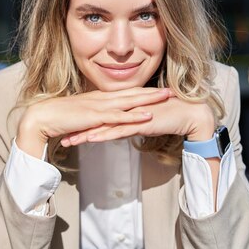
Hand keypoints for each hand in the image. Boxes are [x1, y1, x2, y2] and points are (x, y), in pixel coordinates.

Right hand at [16, 87, 172, 157]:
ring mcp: (99, 106)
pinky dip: (134, 115)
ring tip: (167, 97)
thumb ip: (92, 117)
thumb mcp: (80, 116)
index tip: (158, 90)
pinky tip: (148, 115)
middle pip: (132, 93)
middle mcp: (102, 98)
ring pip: (130, 101)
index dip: (143, 91)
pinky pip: (119, 116)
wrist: (42, 117)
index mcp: (99, 98)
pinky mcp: (95, 117)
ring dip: (149, 99)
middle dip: (153, 91)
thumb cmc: (58, 117)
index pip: (125, 92)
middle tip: (173, 89)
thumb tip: (101, 121)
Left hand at [60, 95, 214, 145]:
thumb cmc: (169, 116)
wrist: (188, 113)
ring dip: (84, 134)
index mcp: (125, 107)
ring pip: (102, 126)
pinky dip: (103, 135)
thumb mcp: (143, 122)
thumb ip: (131, 124)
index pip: (99, 115)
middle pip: (96, 119)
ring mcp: (131, 116)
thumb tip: (120, 130)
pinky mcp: (138, 123)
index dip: (83, 121)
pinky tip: (91, 139)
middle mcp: (124, 109)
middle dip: (77, 128)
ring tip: (68, 141)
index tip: (67, 127)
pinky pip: (117, 131)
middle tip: (59, 134)